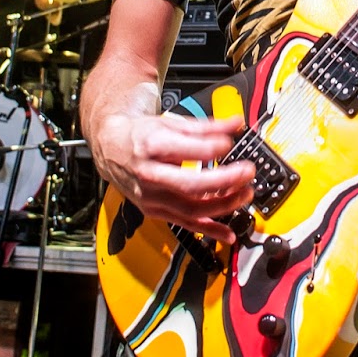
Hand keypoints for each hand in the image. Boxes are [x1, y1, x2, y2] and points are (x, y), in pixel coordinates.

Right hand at [96, 110, 254, 243]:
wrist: (111, 149)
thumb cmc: (140, 136)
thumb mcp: (172, 124)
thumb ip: (207, 127)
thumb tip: (235, 124)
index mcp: (151, 147)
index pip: (187, 150)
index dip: (213, 148)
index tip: (230, 143)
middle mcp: (149, 175)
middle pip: (190, 186)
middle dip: (224, 181)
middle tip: (247, 173)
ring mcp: (151, 197)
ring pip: (191, 209)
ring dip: (223, 205)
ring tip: (245, 194)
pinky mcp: (155, 211)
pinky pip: (185, 224)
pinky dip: (209, 230)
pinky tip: (228, 233)